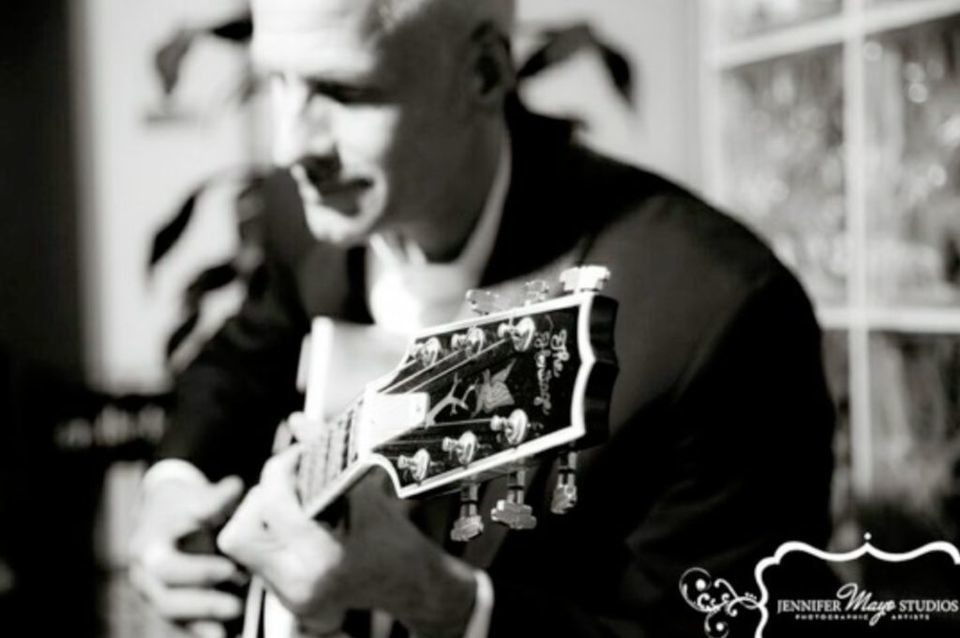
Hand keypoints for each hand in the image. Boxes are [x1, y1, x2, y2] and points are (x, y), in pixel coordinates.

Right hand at [129, 473, 245, 636]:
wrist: (161, 513)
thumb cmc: (183, 503)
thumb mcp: (196, 495)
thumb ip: (216, 497)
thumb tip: (235, 487)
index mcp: (149, 546)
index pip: (168, 565)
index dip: (200, 571)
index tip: (231, 569)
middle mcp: (145, 575)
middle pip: (167, 599)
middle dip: (203, 603)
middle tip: (237, 605)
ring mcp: (151, 594)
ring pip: (171, 618)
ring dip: (203, 623)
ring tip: (235, 622)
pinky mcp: (164, 607)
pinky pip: (179, 626)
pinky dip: (201, 632)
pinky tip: (227, 635)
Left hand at [217, 447, 477, 637]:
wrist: (412, 585)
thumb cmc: (396, 541)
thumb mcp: (366, 493)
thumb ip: (328, 454)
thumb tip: (298, 421)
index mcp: (322, 560)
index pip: (273, 506)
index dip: (280, 471)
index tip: (298, 456)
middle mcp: (299, 585)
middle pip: (241, 533)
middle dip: (262, 499)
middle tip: (292, 484)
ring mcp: (290, 597)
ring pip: (241, 545)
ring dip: (262, 515)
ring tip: (296, 502)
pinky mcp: (287, 599)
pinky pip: (256, 558)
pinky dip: (271, 533)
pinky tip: (302, 523)